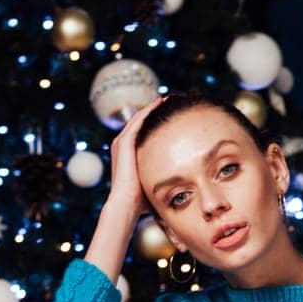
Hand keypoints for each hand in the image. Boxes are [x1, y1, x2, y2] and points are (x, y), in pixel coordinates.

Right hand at [105, 96, 163, 215]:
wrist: (126, 203)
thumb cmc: (140, 199)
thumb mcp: (151, 179)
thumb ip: (160, 174)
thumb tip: (180, 180)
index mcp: (127, 152)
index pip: (141, 130)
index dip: (155, 121)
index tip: (170, 114)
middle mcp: (122, 144)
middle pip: (139, 120)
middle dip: (154, 110)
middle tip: (170, 100)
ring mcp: (121, 142)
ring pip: (138, 117)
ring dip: (152, 107)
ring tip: (167, 98)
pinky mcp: (124, 142)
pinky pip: (138, 121)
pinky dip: (148, 110)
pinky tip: (160, 103)